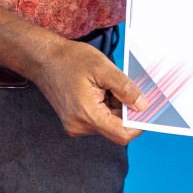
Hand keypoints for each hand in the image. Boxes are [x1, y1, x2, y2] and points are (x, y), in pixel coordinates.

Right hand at [29, 38, 146, 144]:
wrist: (44, 59)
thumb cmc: (70, 60)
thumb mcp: (103, 69)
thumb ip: (125, 89)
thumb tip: (143, 106)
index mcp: (87, 115)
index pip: (122, 134)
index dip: (139, 124)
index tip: (149, 110)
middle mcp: (80, 126)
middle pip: (116, 127)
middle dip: (126, 109)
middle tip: (127, 87)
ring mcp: (76, 124)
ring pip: (109, 122)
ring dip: (116, 106)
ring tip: (107, 84)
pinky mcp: (76, 120)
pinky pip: (99, 118)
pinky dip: (106, 105)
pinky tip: (100, 88)